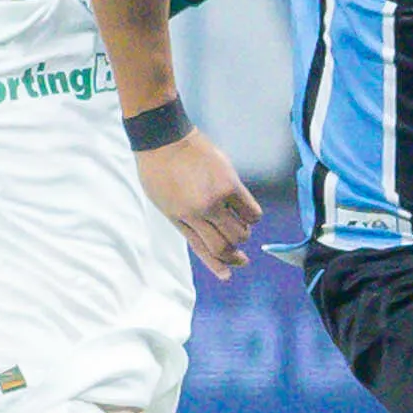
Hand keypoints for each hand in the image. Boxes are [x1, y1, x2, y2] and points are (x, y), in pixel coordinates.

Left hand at [134, 129, 260, 277]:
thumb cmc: (158, 169)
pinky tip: (248, 214)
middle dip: (234, 252)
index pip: (203, 250)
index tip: (229, 274)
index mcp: (179, 219)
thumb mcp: (163, 203)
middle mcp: (198, 213)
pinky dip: (253, 217)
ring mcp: (215, 199)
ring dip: (243, 233)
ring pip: (241, 232)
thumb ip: (185, 222)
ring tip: (238, 223)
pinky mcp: (230, 183)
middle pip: (225, 245)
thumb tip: (208, 237)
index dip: (218, 265)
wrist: (163, 138)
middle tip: (240, 251)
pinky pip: (252, 211)